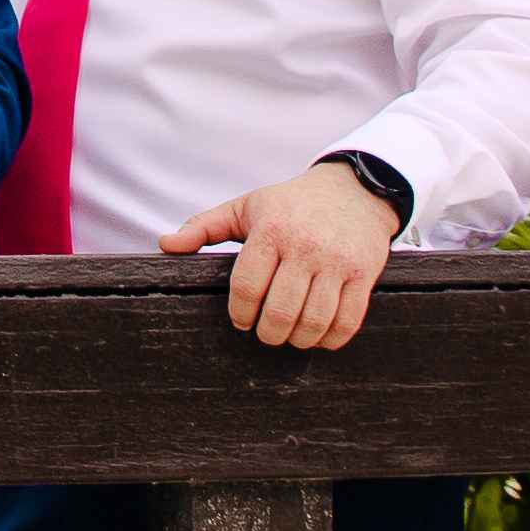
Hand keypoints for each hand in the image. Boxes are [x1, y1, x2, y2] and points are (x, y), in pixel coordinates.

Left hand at [164, 162, 408, 350]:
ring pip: (313, 322)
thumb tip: (166, 245)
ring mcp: (337, 262)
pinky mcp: (363, 274)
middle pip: (279, 312)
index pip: (246, 287)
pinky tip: (318, 335)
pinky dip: (329, 339)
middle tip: (264, 331)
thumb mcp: (246, 207)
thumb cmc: (291, 204)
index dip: (239, 313)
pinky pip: (347, 322)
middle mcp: (306, 246)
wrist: (354, 190)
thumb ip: (203, 226)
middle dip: (267, 333)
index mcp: (272, 230)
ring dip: (297, 339)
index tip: (240, 319)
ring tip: (289, 334)